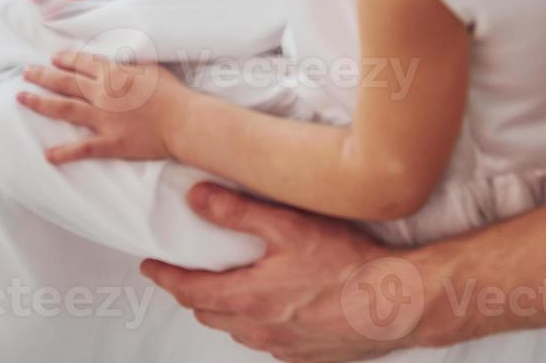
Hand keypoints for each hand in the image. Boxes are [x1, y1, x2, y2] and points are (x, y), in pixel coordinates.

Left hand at [18, 49, 189, 163]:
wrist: (184, 121)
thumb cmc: (172, 93)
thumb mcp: (150, 66)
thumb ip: (128, 62)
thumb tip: (116, 56)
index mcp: (113, 73)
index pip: (81, 62)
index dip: (64, 59)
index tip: (52, 58)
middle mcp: (103, 93)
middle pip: (65, 82)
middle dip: (42, 75)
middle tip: (25, 72)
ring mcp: (104, 119)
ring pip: (64, 108)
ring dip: (40, 103)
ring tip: (22, 98)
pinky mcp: (110, 142)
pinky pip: (83, 148)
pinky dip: (64, 152)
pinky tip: (48, 155)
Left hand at [142, 183, 448, 361]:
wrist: (396, 304)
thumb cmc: (348, 264)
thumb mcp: (288, 224)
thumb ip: (237, 210)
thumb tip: (196, 197)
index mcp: (248, 298)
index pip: (188, 290)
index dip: (165, 277)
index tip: (150, 266)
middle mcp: (260, 329)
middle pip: (209, 313)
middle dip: (192, 293)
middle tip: (185, 273)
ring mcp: (283, 347)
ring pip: (237, 330)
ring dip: (225, 309)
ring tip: (226, 286)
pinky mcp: (307, 356)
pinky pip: (268, 341)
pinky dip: (258, 323)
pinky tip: (271, 306)